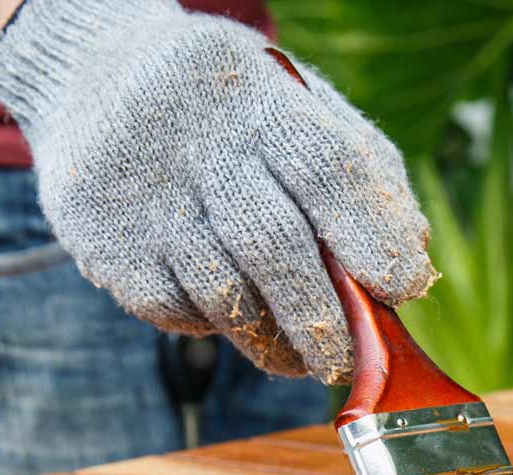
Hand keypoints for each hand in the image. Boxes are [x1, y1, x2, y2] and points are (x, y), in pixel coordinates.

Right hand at [0, 0, 435, 382]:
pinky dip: (214, 325)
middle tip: (346, 361)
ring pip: (221, 290)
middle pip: (272, 244)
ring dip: (272, 341)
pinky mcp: (100, 238)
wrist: (97, 74)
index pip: (325, 169)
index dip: (370, 234)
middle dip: (321, 318)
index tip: (402, 288)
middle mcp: (195, 140)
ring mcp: (142, 192)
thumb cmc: (232, 109)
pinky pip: (172, 307)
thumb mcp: (298, 104)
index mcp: (258, 96)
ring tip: (302, 361)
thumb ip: (362, 172)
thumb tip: (415, 261)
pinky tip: (232, 317)